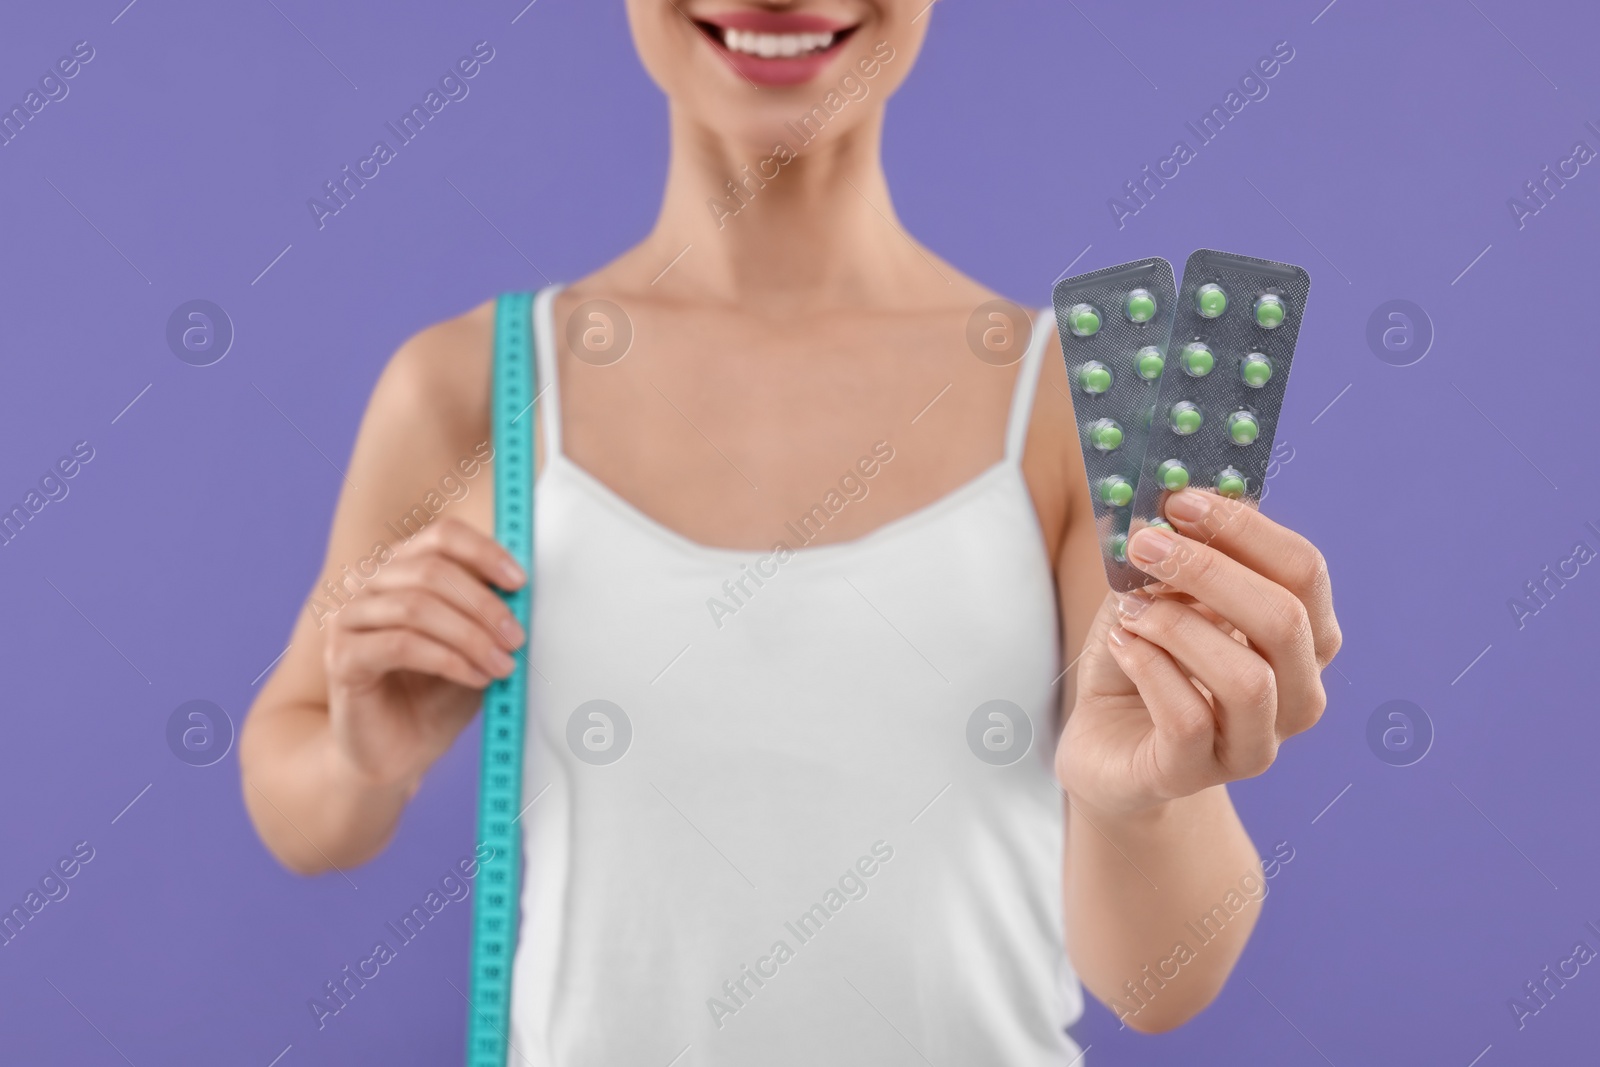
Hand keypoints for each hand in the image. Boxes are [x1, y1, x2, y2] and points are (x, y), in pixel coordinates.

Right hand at [323, 518, 525, 787]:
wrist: (397, 753)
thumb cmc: (435, 696)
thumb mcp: (475, 647)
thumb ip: (490, 614)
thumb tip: (522, 589)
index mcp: (403, 570)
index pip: (442, 536)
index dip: (484, 552)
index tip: (519, 581)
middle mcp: (370, 585)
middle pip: (432, 570)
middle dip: (484, 604)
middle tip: (516, 638)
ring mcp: (349, 619)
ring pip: (417, 607)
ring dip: (470, 636)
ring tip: (501, 665)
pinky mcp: (342, 657)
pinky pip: (401, 645)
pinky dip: (448, 660)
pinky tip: (474, 677)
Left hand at [1057, 489, 1341, 818]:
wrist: (1104, 746)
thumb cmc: (1141, 660)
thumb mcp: (1157, 595)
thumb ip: (1176, 555)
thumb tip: (1179, 497)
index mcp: (1302, 639)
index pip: (1304, 572)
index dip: (1246, 529)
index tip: (1181, 500)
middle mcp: (1297, 695)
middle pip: (1285, 620)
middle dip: (1209, 570)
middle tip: (1145, 544)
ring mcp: (1254, 744)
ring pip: (1247, 678)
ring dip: (1178, 626)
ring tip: (1130, 610)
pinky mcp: (1197, 774)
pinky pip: (1190, 719)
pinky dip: (1150, 670)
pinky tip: (1122, 646)